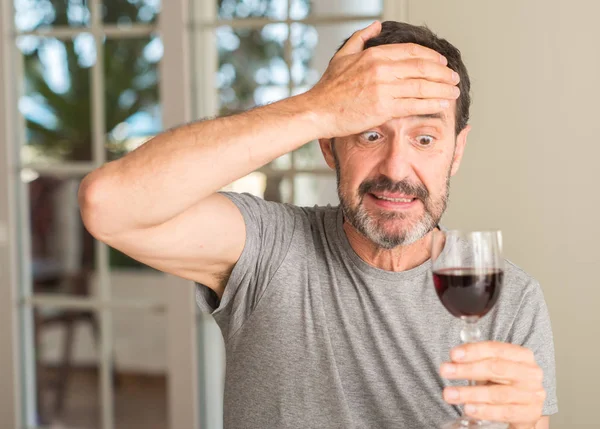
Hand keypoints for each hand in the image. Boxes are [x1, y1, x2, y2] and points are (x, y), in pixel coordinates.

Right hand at [304, 21, 460, 138]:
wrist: (318, 111)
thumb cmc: (328, 88)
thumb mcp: (342, 55)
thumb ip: (361, 38)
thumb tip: (376, 25)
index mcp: (374, 55)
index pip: (411, 52)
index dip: (431, 57)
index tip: (441, 63)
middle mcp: (381, 69)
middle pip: (422, 68)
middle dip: (442, 73)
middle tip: (454, 78)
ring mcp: (384, 88)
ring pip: (422, 86)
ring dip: (442, 88)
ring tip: (454, 91)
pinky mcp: (384, 108)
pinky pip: (414, 104)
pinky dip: (432, 103)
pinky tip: (442, 103)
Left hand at [440, 341, 545, 428]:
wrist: (524, 408)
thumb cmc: (505, 383)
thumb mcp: (494, 368)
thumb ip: (477, 361)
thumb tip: (454, 359)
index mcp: (522, 356)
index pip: (496, 349)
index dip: (473, 351)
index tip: (453, 354)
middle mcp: (531, 373)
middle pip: (496, 369)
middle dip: (467, 370)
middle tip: (445, 371)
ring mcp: (532, 394)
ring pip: (497, 393)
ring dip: (470, 393)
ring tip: (450, 394)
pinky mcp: (530, 414)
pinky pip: (504, 412)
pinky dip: (484, 411)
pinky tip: (468, 409)